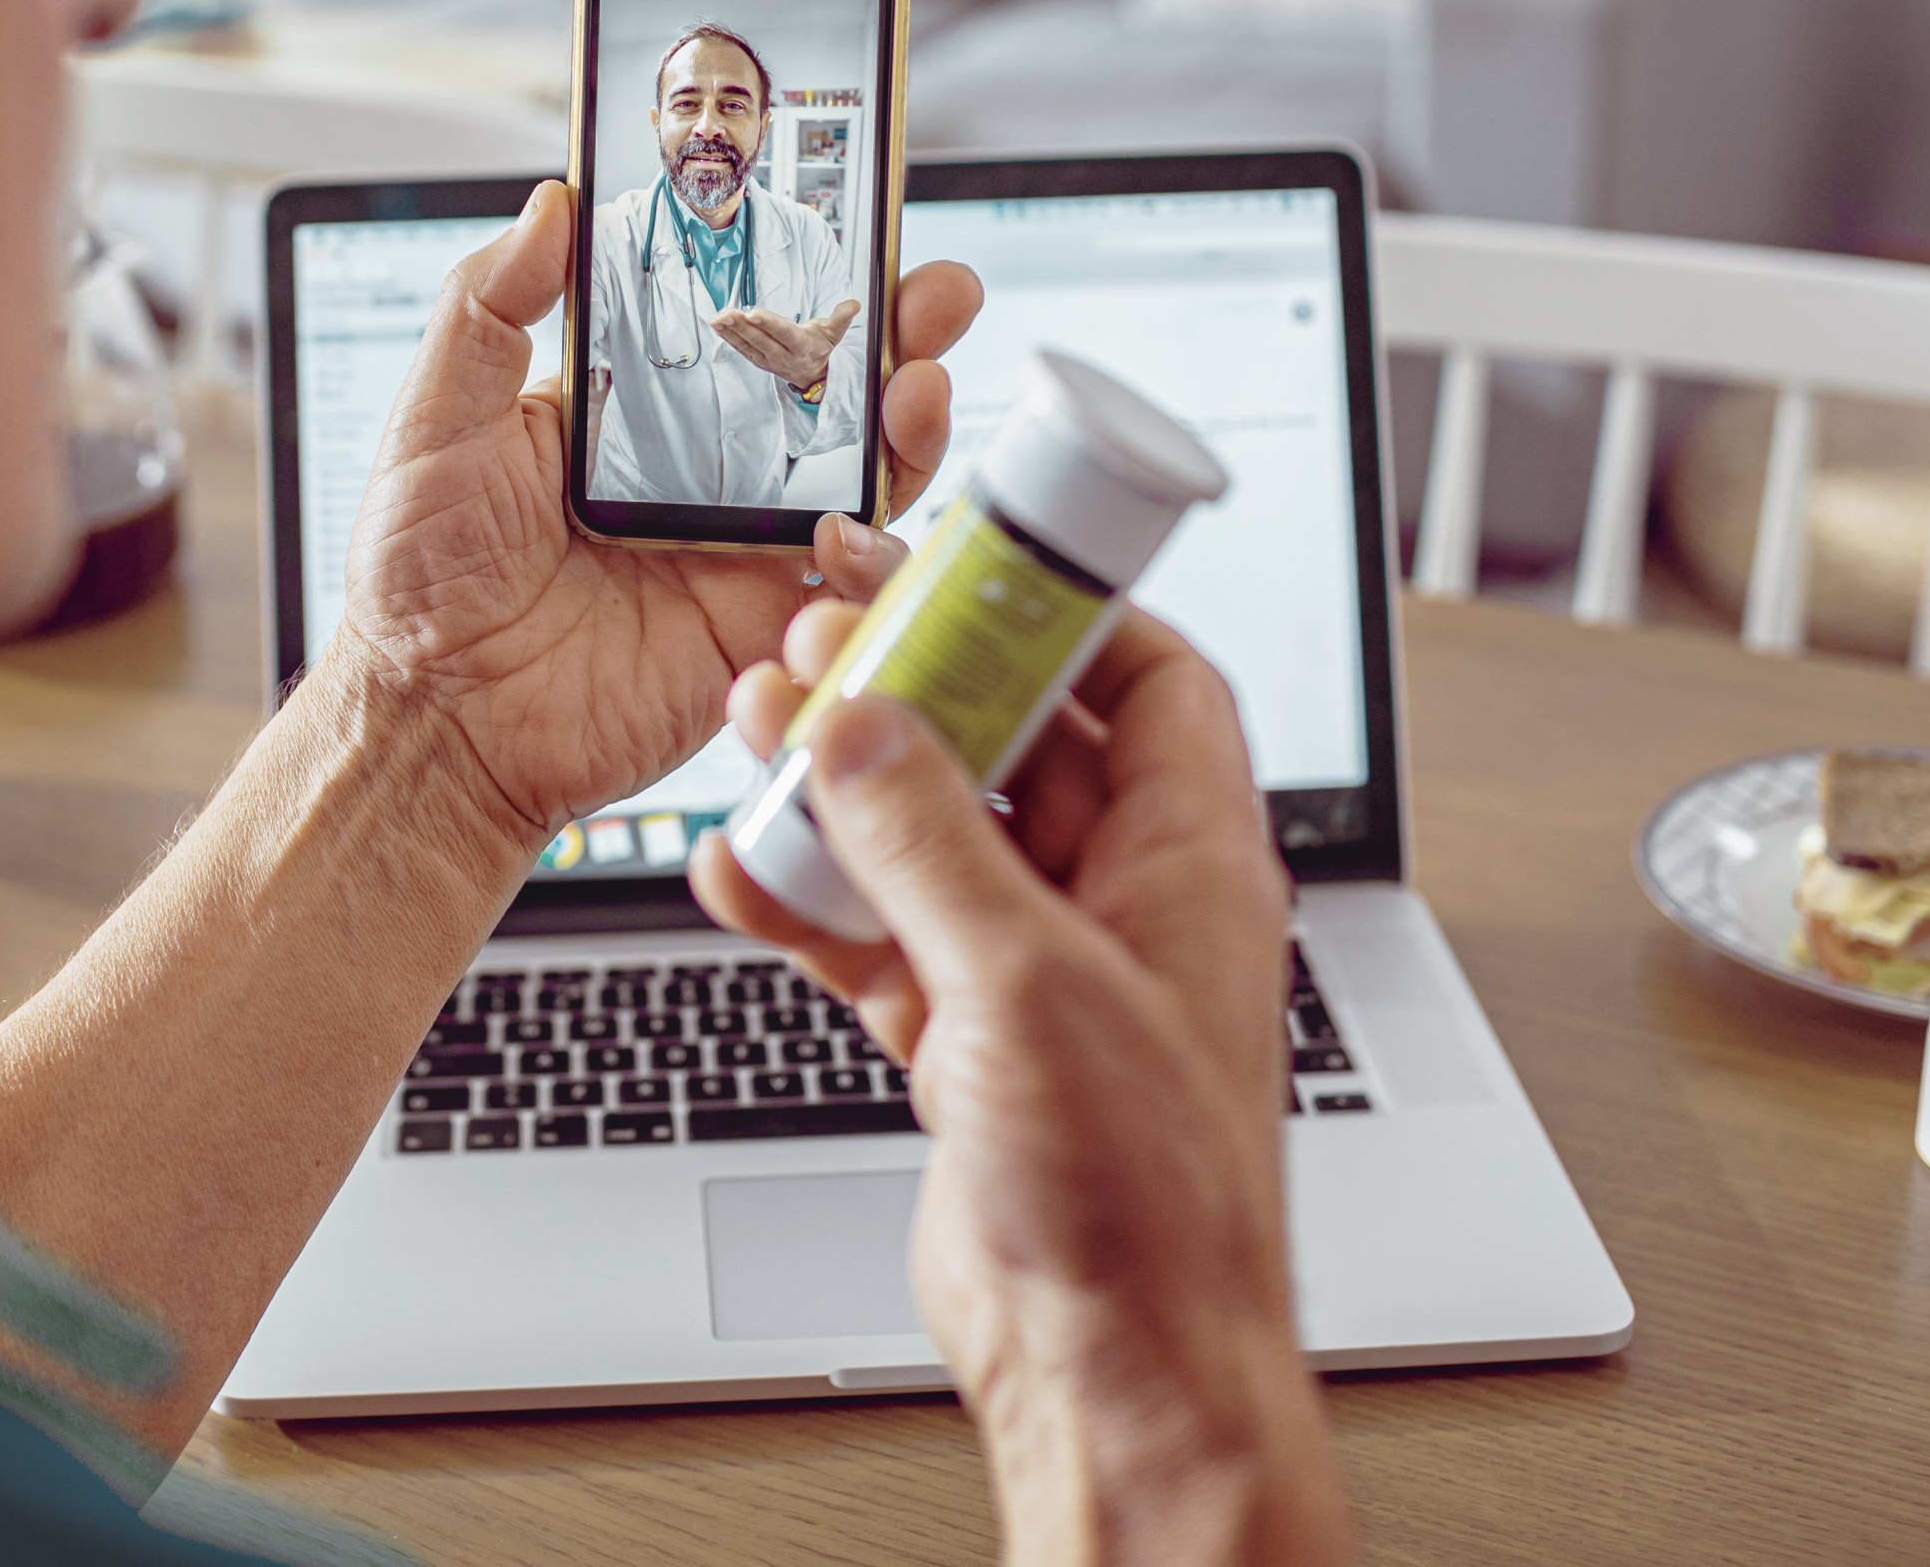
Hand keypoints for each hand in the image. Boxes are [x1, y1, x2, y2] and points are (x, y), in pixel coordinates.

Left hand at [330, 182, 979, 862]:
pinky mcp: (759, 630)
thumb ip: (488, 307)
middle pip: (830, 386)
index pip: (742, 317)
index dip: (808, 269)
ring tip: (917, 387)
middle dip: (898, 331)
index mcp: (640, 406)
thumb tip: (548, 202)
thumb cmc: (419, 577)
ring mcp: (743, 548)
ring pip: (863, 478)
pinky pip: (845, 592)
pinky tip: (853, 527)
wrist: (434, 720)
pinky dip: (873, 557)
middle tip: (933, 291)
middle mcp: (708, 469)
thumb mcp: (438, 418)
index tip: (853, 219)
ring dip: (910, 427)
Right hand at [692, 609, 1355, 1566]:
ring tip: (755, 728)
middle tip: (819, 632)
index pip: (1151, 680)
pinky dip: (811, 900)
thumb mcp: (1029, 984)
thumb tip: (859, 727)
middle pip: (1019, 743)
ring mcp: (1041, 973)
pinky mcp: (970, 1042)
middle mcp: (1123, 903)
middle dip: (916, 685)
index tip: (965, 560)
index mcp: (1191, 862)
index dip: (1063, 607)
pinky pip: (882, 934)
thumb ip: (932, 844)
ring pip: (934, 834)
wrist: (1114, 1369)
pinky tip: (739, 869)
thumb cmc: (1144, 1198)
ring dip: (844, 784)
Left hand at [709, 296, 858, 388]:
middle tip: (727, 312)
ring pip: (747, 344)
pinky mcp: (757, 360)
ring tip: (717, 317)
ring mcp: (768, 359)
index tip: (753, 312)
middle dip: (742, 326)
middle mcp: (783, 355)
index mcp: (802, 346)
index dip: (768, 323)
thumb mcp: (834, 333)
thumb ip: (842, 317)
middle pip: (760, 339)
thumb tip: (854, 304)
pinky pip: (740, 348)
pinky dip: (727, 337)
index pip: (783, 333)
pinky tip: (717, 325)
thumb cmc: (820, 349)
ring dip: (730, 331)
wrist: (812, 376)